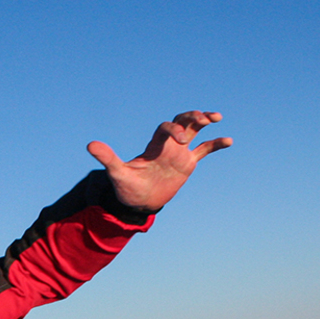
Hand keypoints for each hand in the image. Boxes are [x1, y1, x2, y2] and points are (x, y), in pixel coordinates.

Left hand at [87, 111, 231, 214]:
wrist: (137, 202)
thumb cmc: (127, 187)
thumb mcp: (117, 173)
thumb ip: (108, 158)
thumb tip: (90, 145)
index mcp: (154, 145)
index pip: (166, 128)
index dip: (174, 129)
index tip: (180, 140)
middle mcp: (168, 145)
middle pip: (182, 121)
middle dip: (193, 116)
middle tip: (205, 118)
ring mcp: (179, 153)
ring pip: (195, 131)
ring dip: (205, 121)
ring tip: (216, 116)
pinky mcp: (187, 164)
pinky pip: (204, 151)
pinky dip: (215, 145)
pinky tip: (229, 141)